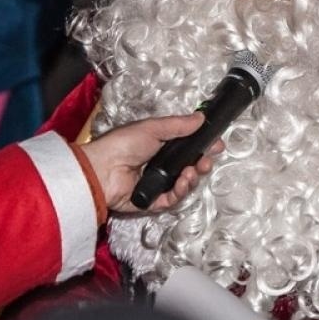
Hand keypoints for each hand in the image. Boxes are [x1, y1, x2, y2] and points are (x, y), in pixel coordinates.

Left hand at [81, 113, 220, 213]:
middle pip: (189, 168)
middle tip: (206, 161)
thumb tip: (201, 118)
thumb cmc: (124, 144)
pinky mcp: (151, 202)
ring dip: (192, 178)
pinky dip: (180, 192)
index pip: (187, 148)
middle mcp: (159, 166)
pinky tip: (181, 183)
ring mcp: (156, 185)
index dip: (202, 148)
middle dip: (201, 164)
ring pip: (183, 185)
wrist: (102, 168)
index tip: (216, 145)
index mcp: (159, 147)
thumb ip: (179, 125)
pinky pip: (171, 200)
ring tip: (191, 172)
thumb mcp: (153, 128)